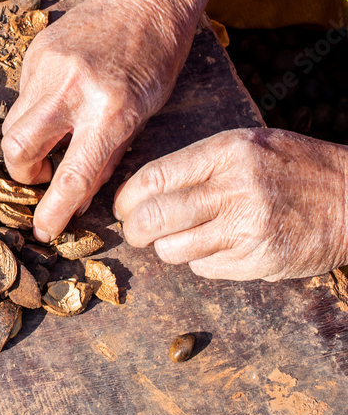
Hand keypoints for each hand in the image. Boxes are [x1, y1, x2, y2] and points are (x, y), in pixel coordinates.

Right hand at [2, 0, 229, 241]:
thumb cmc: (156, 59)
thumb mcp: (144, 111)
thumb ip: (107, 150)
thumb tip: (78, 191)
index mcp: (111, 108)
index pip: (73, 174)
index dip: (54, 210)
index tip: (44, 230)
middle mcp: (74, 87)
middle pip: (18, 148)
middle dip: (22, 173)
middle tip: (42, 176)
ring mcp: (50, 66)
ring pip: (13, 123)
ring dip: (25, 144)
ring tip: (51, 141)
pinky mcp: (36, 51)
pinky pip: (23, 95)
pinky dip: (35, 109)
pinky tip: (59, 98)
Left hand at [115, 128, 347, 280]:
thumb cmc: (292, 168)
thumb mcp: (245, 146)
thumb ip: (198, 164)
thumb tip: (142, 190)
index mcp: (226, 153)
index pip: (154, 177)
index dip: (126, 197)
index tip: (121, 206)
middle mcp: (235, 189)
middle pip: (155, 217)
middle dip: (134, 229)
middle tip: (135, 231)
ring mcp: (248, 227)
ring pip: (173, 249)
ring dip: (166, 248)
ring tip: (177, 239)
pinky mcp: (260, 260)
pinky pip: (204, 268)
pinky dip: (199, 262)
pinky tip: (215, 247)